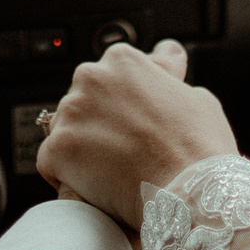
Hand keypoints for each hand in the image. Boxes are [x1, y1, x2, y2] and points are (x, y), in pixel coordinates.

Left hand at [35, 38, 237, 230]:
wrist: (191, 193)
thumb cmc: (200, 147)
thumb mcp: (195, 95)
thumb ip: (169, 74)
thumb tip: (165, 56)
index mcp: (123, 60)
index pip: (114, 76)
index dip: (127, 103)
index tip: (137, 122)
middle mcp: (91, 78)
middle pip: (86, 100)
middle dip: (101, 122)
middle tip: (127, 150)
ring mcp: (71, 113)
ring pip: (66, 130)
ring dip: (83, 148)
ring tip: (114, 172)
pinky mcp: (57, 148)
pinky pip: (50, 161)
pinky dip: (65, 174)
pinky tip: (91, 186)